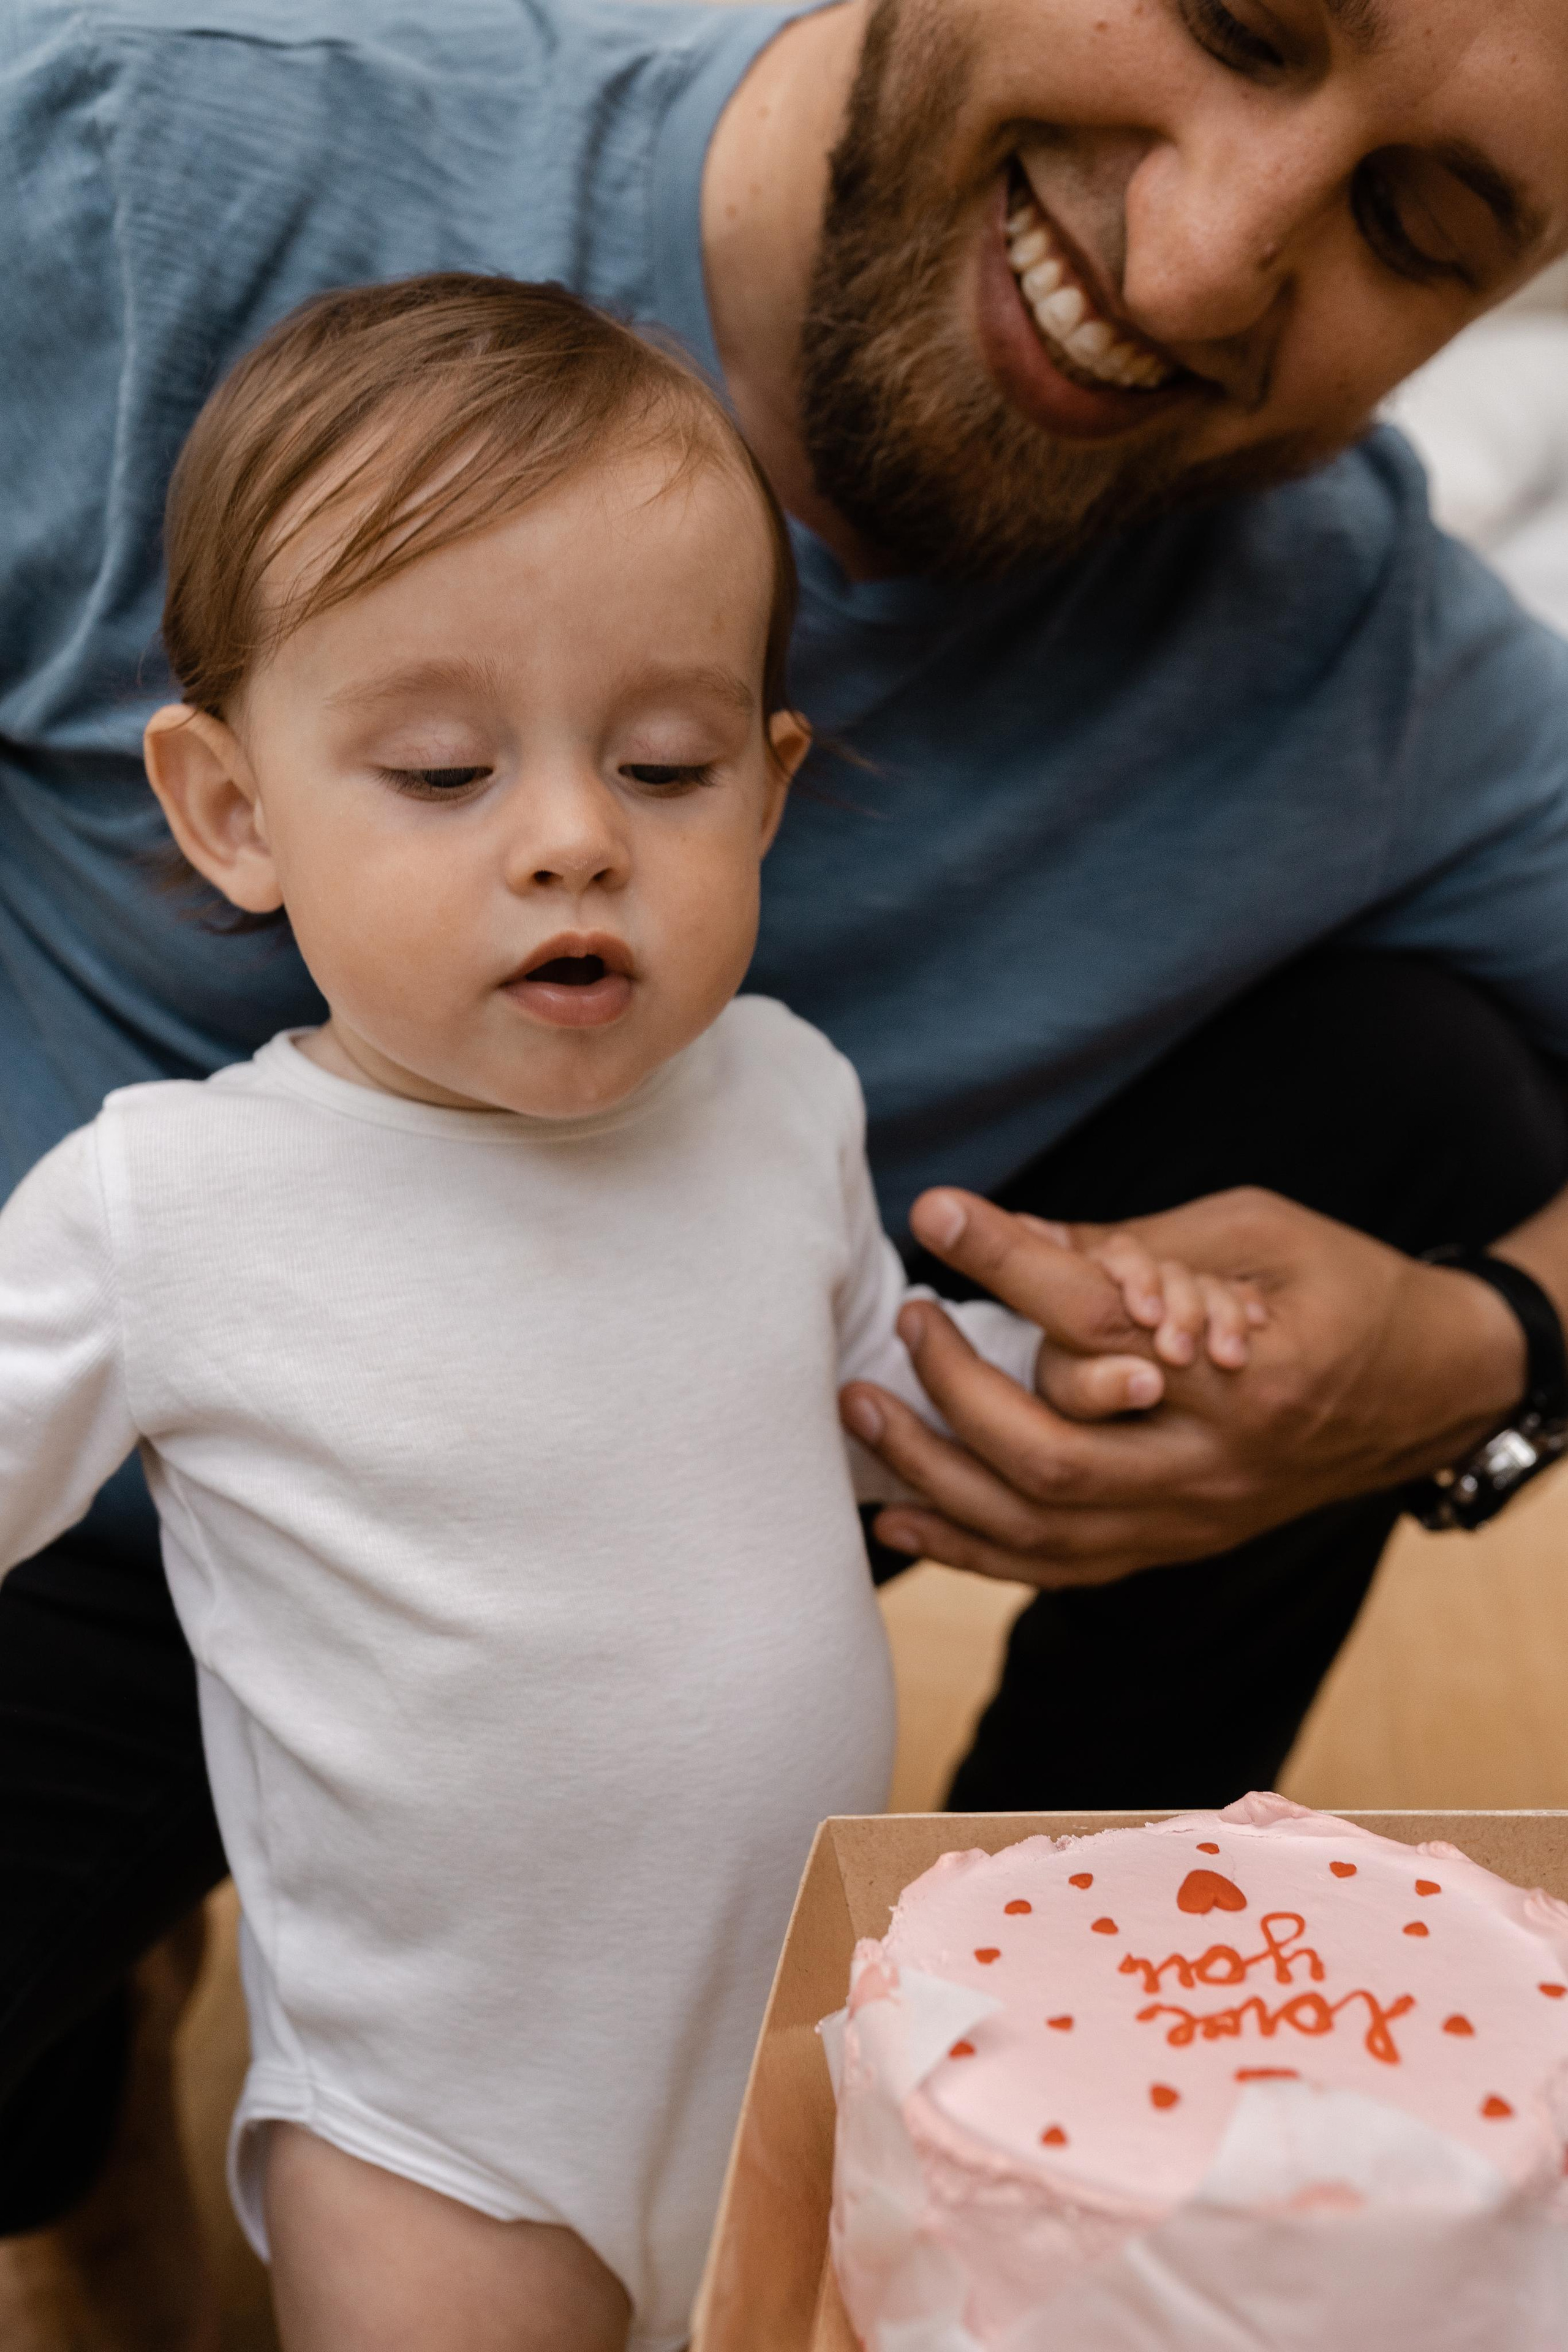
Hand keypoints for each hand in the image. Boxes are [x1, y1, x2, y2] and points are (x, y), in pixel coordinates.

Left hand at [840, 1185, 1527, 1588]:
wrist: (1429, 1388)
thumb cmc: (1343, 1288)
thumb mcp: (1258, 1230)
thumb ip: (1134, 1242)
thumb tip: (1012, 1234)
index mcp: (1250, 1370)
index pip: (1099, 1323)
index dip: (1008, 1263)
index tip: (938, 1213)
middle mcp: (1216, 1462)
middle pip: (1050, 1449)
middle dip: (954, 1384)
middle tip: (908, 1318)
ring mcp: (1191, 1520)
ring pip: (1037, 1523)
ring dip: (933, 1469)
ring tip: (863, 1407)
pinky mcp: (1173, 1547)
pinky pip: (1051, 1568)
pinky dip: (965, 1543)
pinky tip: (898, 1510)